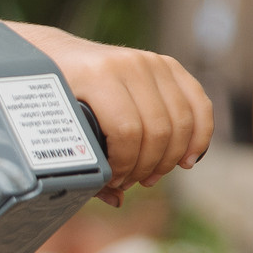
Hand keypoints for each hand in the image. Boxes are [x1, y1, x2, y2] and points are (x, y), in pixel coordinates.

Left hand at [11, 26, 213, 206]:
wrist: (55, 53)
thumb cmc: (52, 98)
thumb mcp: (54, 125)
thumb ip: (82, 163)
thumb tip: (115, 199)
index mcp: (96, 76)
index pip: (127, 131)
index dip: (124, 165)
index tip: (113, 181)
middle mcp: (127, 64)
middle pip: (158, 130)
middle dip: (147, 166)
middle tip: (131, 182)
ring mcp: (150, 61)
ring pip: (181, 121)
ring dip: (170, 157)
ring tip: (151, 175)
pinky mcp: (167, 65)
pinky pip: (198, 103)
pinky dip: (199, 135)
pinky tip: (188, 159)